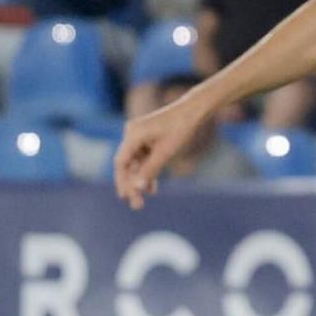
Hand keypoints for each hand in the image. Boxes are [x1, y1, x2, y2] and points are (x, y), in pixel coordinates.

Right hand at [114, 90, 211, 208]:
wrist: (194, 110)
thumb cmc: (181, 129)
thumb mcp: (166, 152)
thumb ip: (150, 170)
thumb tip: (137, 188)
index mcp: (133, 134)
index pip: (121, 162)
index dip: (122, 181)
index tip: (126, 198)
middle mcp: (132, 133)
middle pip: (127, 164)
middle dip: (132, 184)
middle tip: (136, 205)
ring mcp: (139, 135)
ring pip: (136, 163)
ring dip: (141, 179)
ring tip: (145, 199)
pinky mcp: (147, 137)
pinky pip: (143, 157)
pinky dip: (148, 170)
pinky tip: (152, 187)